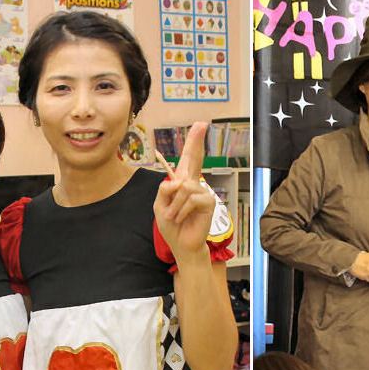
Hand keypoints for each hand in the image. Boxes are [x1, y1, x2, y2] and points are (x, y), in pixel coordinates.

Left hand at [153, 121, 217, 260]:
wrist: (182, 245)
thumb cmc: (172, 226)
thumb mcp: (160, 205)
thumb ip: (164, 190)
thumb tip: (177, 181)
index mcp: (183, 183)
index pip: (188, 160)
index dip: (194, 143)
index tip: (200, 125)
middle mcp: (194, 184)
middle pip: (195, 159)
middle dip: (196, 141)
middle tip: (201, 124)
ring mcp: (202, 191)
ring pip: (184, 187)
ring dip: (174, 205)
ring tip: (173, 217)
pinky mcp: (208, 201)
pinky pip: (190, 199)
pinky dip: (181, 210)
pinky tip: (181, 219)